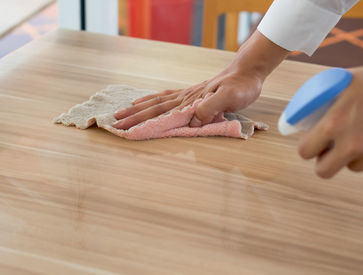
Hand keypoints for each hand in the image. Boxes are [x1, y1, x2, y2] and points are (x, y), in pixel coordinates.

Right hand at [113, 30, 289, 129]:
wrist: (247, 71)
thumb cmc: (240, 87)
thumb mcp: (229, 99)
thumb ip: (210, 108)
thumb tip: (192, 121)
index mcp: (190, 101)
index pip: (160, 113)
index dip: (142, 121)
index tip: (125, 128)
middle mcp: (184, 97)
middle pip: (153, 108)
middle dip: (133, 117)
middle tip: (115, 123)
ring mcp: (186, 94)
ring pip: (157, 102)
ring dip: (139, 109)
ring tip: (123, 112)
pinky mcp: (191, 93)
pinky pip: (166, 96)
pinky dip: (152, 99)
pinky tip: (146, 101)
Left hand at [298, 62, 362, 188]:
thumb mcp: (340, 83)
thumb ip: (320, 102)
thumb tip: (297, 116)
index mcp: (332, 123)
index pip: (304, 151)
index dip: (309, 146)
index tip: (314, 142)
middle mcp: (351, 144)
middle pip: (323, 171)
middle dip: (326, 160)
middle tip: (335, 147)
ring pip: (354, 169)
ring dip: (356, 158)